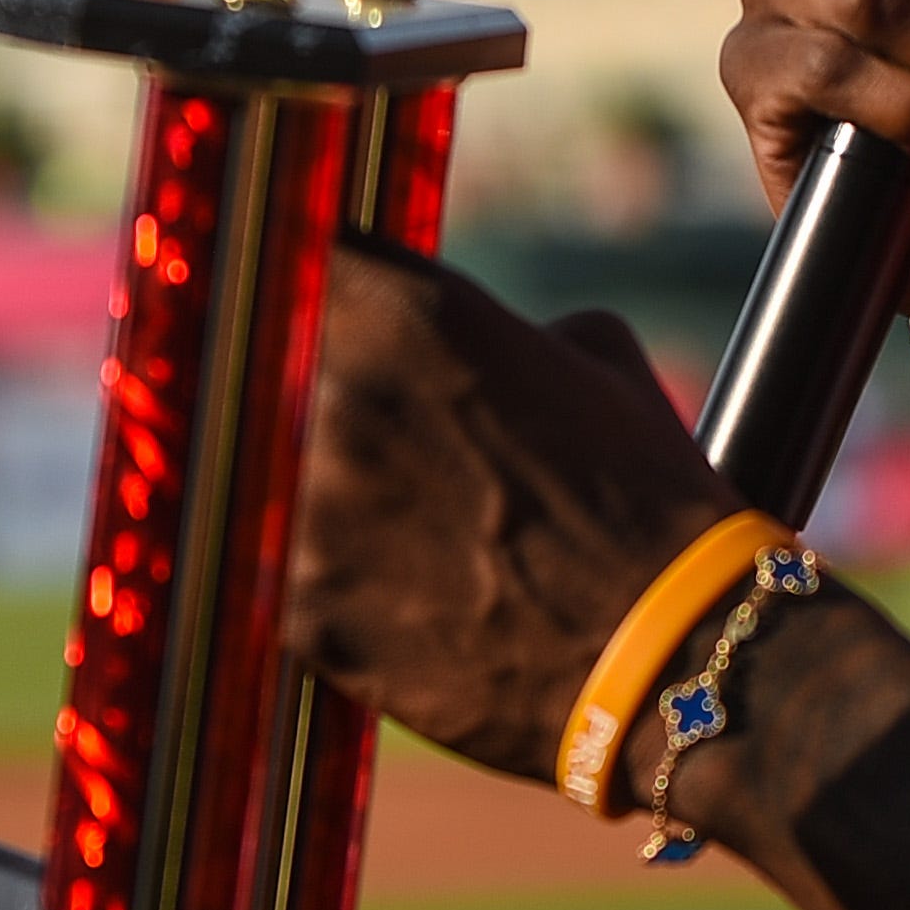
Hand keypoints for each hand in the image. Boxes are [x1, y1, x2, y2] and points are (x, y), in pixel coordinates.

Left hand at [283, 244, 738, 785]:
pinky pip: (248, 568)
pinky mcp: (296, 609)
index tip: (285, 298)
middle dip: (259, 378)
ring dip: (261, 480)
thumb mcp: (592, 354)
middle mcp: (336, 394)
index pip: (284, 252)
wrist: (676, 656)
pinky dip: (279, 574)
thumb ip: (485, 322)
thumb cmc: (649, 499)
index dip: (282, 276)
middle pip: (235, 357)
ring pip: (232, 467)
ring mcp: (304, 506)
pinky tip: (346, 585)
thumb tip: (446, 329)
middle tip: (292, 411)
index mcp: (406, 311)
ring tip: (336, 511)